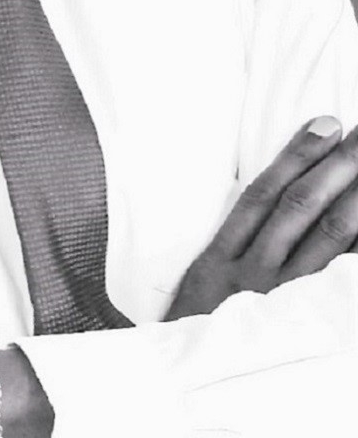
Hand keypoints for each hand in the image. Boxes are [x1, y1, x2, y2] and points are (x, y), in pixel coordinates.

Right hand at [166, 115, 357, 320]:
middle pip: (302, 210)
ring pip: (325, 242)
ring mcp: (281, 306)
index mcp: (219, 262)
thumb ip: (233, 247)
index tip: (325, 122)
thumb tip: (277, 197)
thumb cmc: (195, 337)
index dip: (296, 155)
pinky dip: (356, 256)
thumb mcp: (199, 288)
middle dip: (337, 167)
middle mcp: (252, 280)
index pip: (264, 195)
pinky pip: (338, 286)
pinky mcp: (301, 327)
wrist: (180, 399)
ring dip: (356, 200)